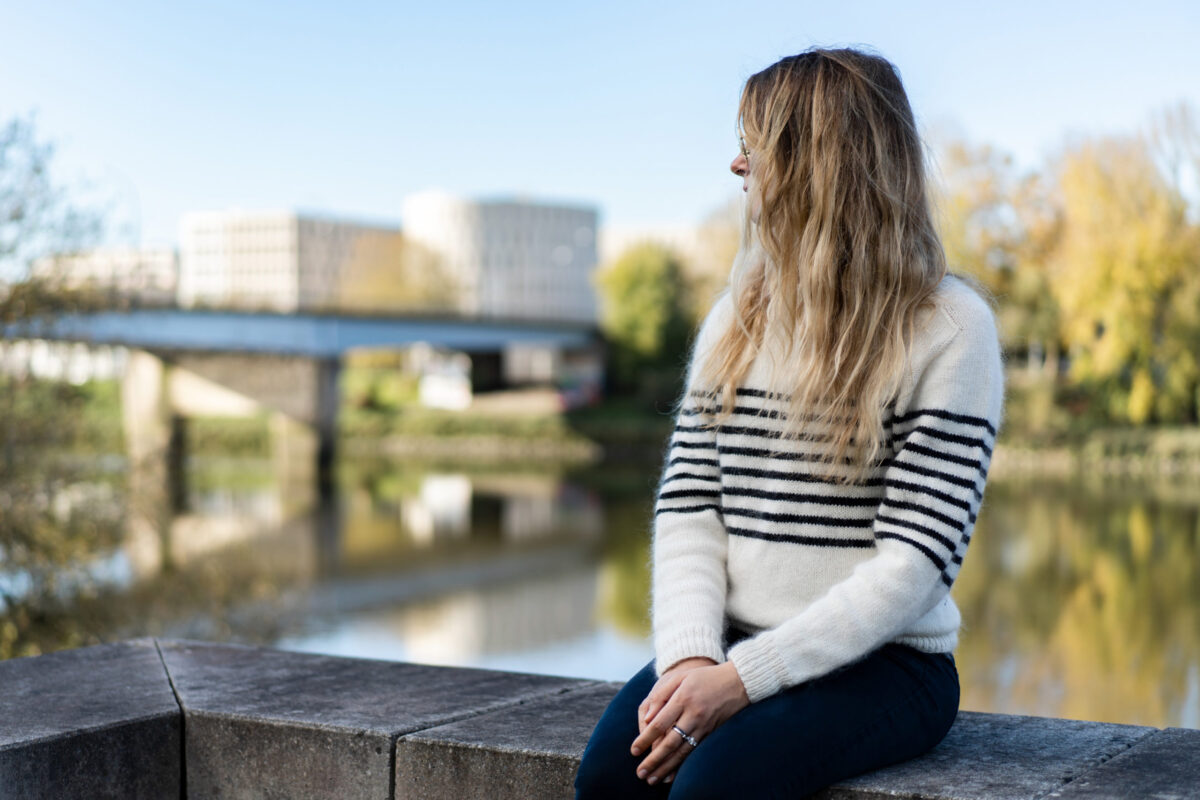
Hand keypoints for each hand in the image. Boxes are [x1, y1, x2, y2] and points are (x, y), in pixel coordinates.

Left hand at [630, 661, 750, 785]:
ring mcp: (704, 726)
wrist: (737, 682)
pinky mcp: (711, 733)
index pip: (659, 723)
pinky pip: (694, 752)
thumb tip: (647, 719)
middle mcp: (694, 715)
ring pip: (682, 751)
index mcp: (683, 699)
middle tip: (640, 774)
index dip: (645, 739)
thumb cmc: (704, 678)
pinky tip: (672, 775)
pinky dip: (682, 765)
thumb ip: (660, 695)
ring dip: (666, 767)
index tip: (634, 751)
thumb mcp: (680, 677)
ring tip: (652, 780)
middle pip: (670, 742)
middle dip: (653, 760)